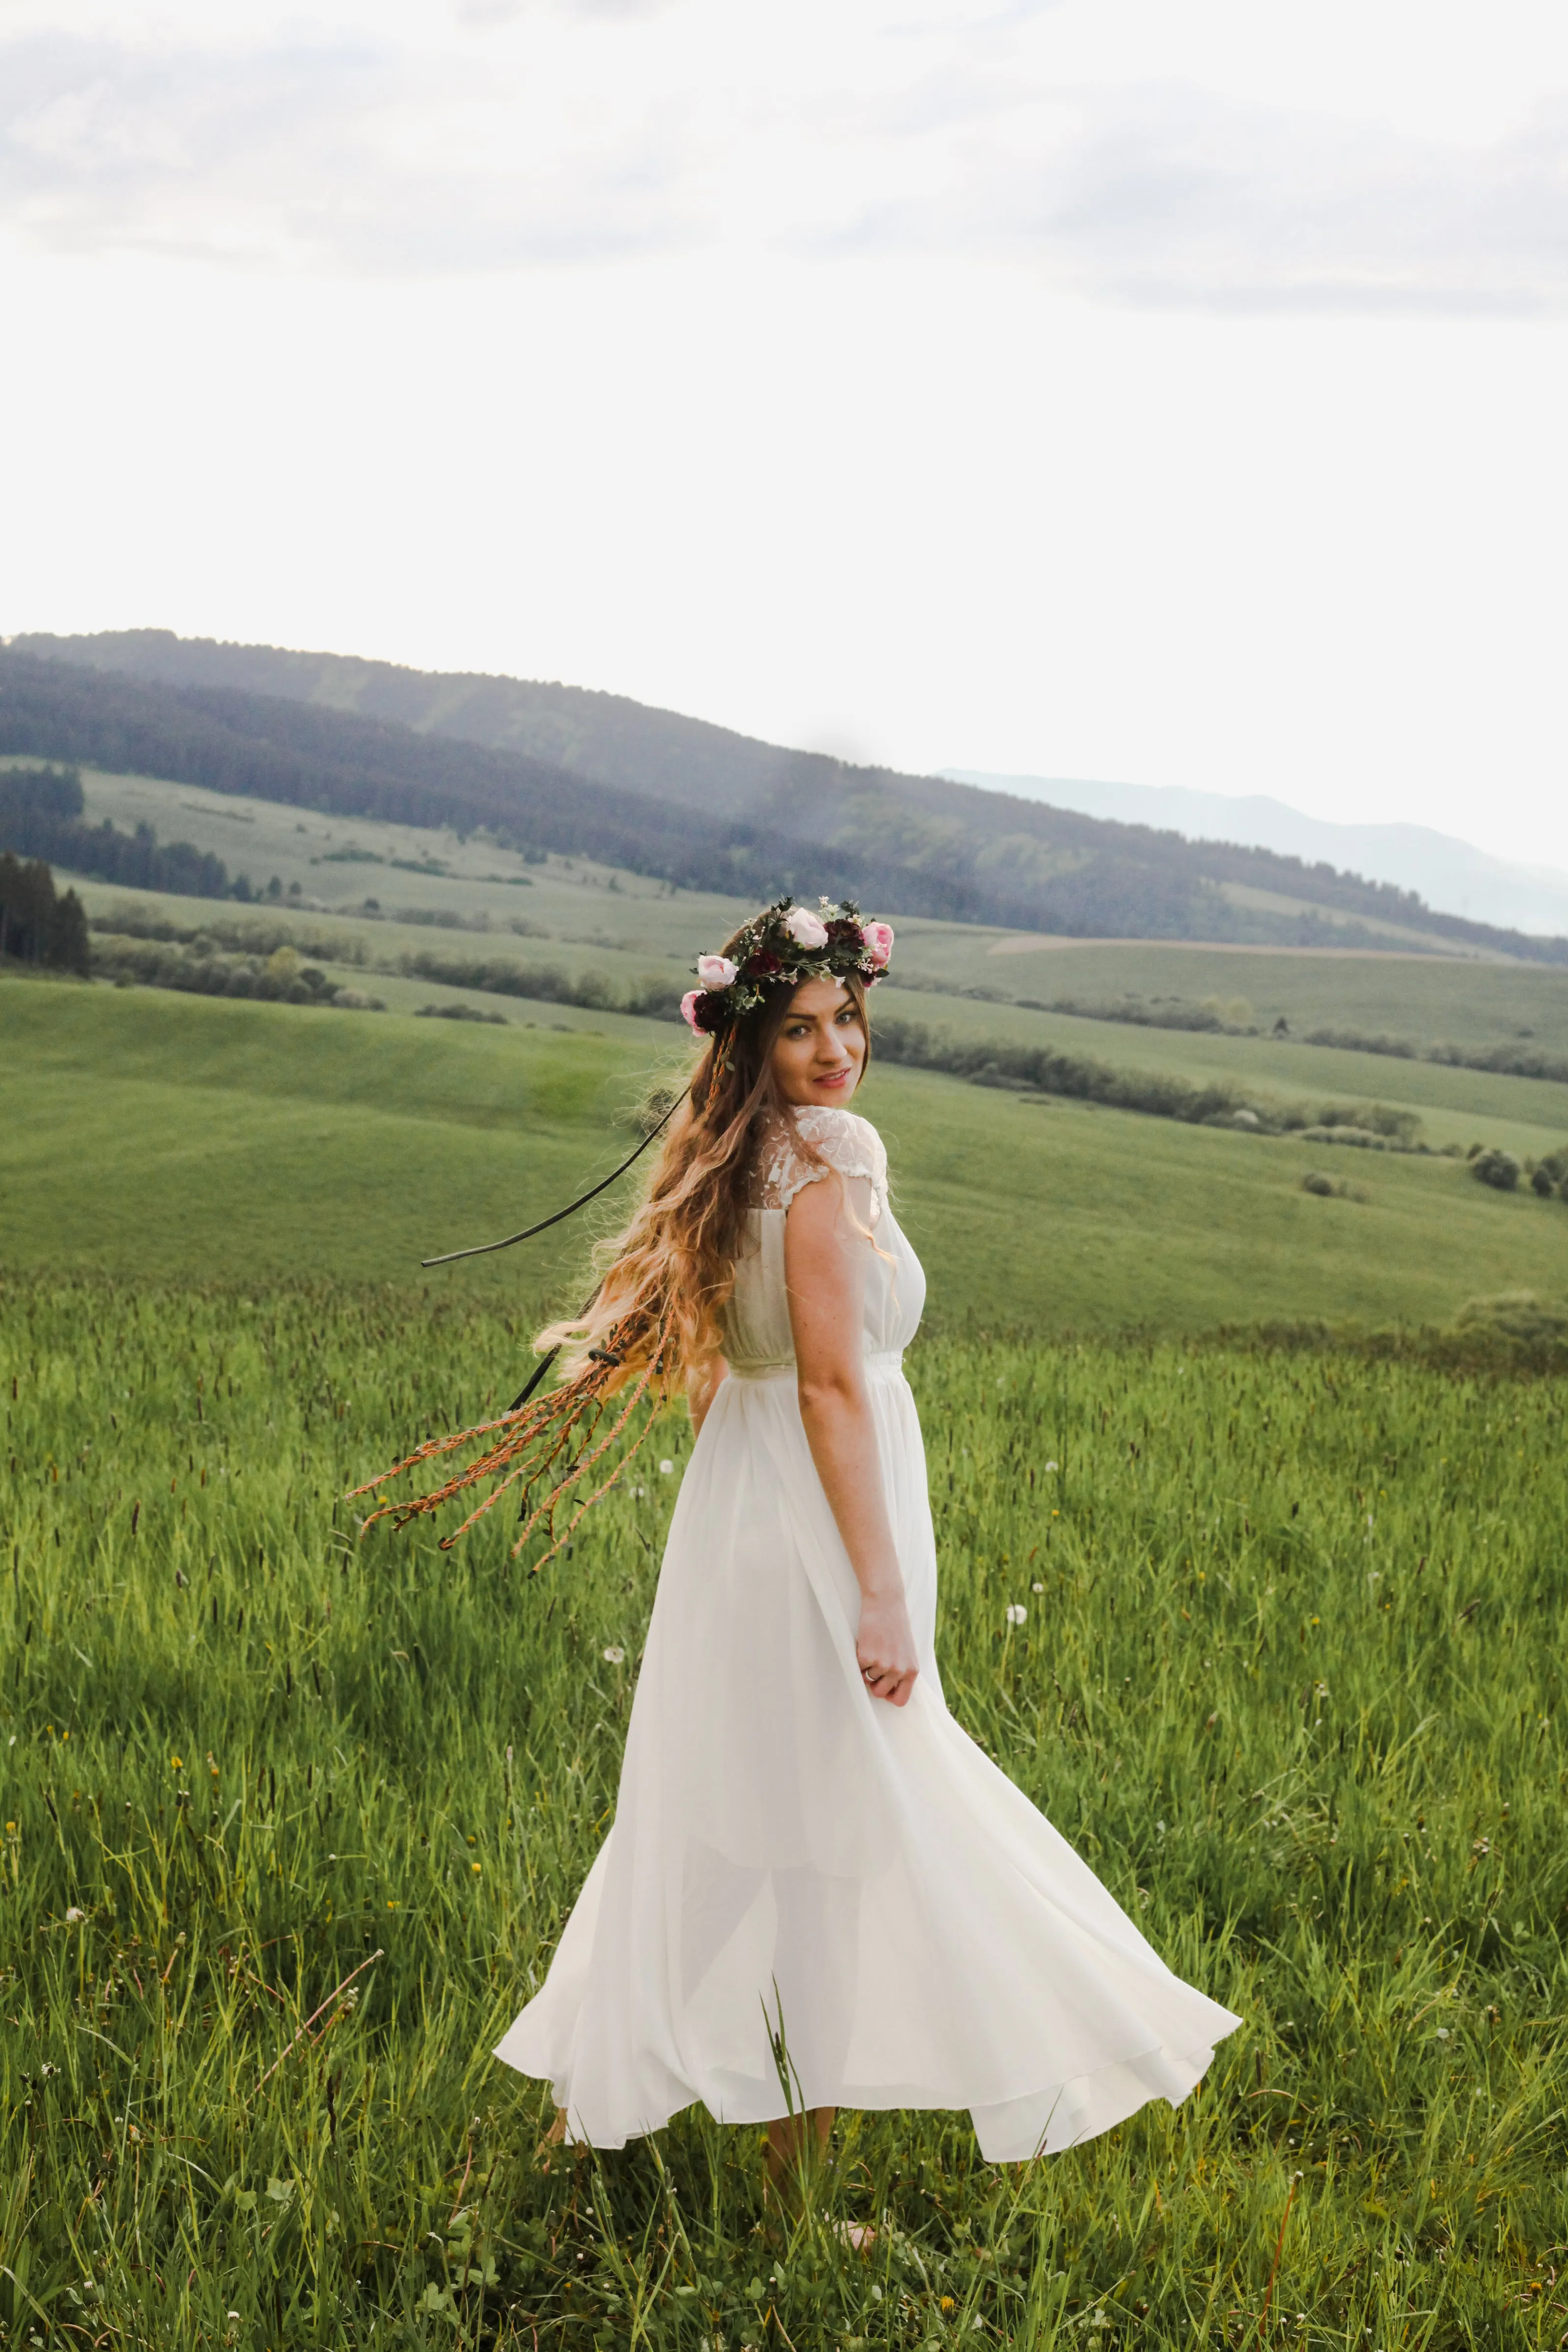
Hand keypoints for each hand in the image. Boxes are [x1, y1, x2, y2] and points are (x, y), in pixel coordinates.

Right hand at [856, 1587, 918, 1707]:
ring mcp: (882, 1665)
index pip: (901, 1700)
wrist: (886, 1602)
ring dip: (867, 1666)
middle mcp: (899, 1671)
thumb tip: (889, 1690)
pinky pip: (857, 1668)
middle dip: (873, 1682)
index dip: (889, 1696)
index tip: (884, 1687)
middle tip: (874, 1664)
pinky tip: (865, 1643)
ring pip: (867, 1679)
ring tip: (873, 1647)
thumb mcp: (906, 1651)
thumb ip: (902, 1670)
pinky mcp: (866, 1657)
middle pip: (880, 1693)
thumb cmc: (896, 1625)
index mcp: (912, 1670)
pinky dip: (858, 1658)